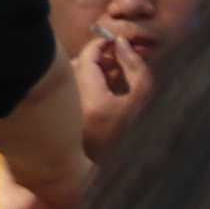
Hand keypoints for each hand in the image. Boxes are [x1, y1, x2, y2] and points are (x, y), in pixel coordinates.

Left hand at [74, 24, 156, 155]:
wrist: (117, 168)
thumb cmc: (135, 133)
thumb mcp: (144, 98)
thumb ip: (136, 68)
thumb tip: (121, 43)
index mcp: (93, 101)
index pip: (87, 58)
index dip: (99, 44)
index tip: (111, 40)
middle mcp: (73, 105)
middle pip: (77, 66)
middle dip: (96, 59)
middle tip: (115, 59)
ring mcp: (67, 112)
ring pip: (72, 79)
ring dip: (89, 72)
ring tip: (110, 78)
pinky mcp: (65, 119)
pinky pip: (71, 92)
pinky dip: (85, 86)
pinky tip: (102, 94)